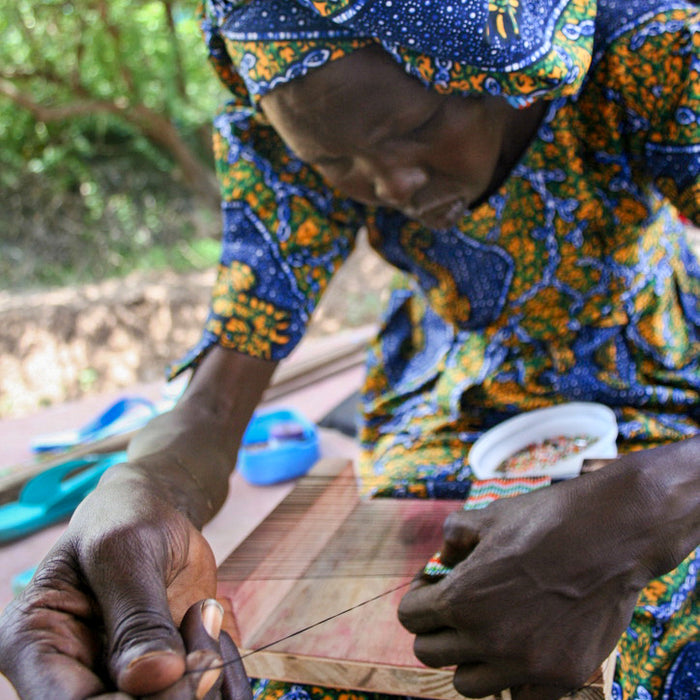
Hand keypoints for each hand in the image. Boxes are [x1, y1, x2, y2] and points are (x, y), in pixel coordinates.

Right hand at [0, 467, 250, 698]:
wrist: (153, 519)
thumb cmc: (125, 522)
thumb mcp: (124, 551)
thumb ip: (137, 614)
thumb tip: (152, 678)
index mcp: (34, 642)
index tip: (170, 671)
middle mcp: (69, 677)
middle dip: (173, 691)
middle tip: (202, 639)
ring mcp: (118, 683)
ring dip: (202, 680)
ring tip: (204, 615)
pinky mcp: (159, 681)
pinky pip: (201, 695)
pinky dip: (220, 674)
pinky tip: (213, 628)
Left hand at [397, 459, 660, 699]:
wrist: (611, 534)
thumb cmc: (545, 519)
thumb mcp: (487, 517)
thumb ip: (453, 537)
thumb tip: (442, 557)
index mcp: (460, 599)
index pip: (409, 617)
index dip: (417, 597)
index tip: (432, 586)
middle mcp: (487, 639)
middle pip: (429, 654)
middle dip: (435, 628)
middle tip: (455, 608)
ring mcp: (525, 664)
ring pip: (467, 684)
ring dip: (468, 659)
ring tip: (486, 631)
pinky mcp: (562, 677)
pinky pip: (518, 697)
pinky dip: (512, 680)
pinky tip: (521, 650)